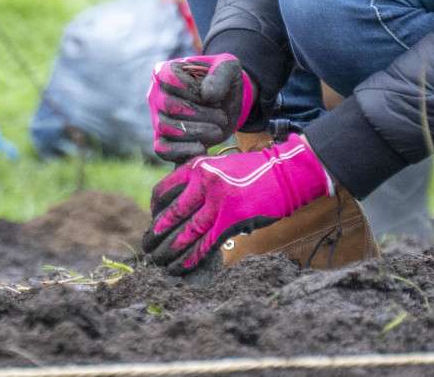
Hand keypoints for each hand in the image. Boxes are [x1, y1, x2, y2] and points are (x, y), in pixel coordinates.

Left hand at [142, 135, 330, 273]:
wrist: (285, 173)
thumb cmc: (252, 172)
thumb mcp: (218, 166)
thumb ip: (198, 183)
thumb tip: (178, 210)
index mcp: (197, 167)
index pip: (162, 191)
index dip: (154, 211)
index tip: (153, 223)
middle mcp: (204, 183)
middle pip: (172, 215)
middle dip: (157, 236)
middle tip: (148, 249)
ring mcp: (218, 203)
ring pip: (187, 232)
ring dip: (172, 251)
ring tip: (161, 263)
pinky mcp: (232, 221)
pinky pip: (206, 244)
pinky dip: (192, 258)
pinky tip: (182, 267)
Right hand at [147, 54, 254, 161]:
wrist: (227, 105)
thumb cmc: (223, 82)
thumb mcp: (229, 68)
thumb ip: (221, 74)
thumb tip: (207, 94)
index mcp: (165, 71)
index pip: (169, 78)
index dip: (193, 88)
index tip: (212, 95)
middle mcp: (156, 95)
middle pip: (169, 106)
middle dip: (200, 114)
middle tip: (222, 118)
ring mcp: (158, 119)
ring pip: (165, 128)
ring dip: (196, 132)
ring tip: (217, 130)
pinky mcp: (164, 141)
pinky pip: (163, 149)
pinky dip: (183, 151)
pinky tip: (203, 148)